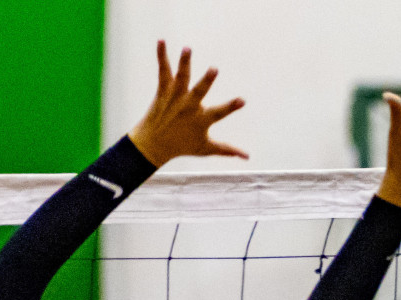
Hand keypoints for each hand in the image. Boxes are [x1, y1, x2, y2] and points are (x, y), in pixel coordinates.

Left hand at [128, 41, 246, 166]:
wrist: (152, 144)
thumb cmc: (181, 147)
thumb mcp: (206, 149)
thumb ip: (228, 150)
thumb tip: (248, 157)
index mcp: (201, 120)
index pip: (219, 112)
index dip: (231, 107)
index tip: (242, 100)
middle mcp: (188, 107)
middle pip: (199, 91)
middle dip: (207, 80)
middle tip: (214, 69)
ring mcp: (175, 98)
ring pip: (181, 77)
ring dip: (185, 62)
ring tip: (188, 48)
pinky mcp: (163, 91)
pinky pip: (163, 71)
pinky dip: (162, 56)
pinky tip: (162, 41)